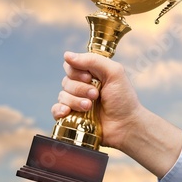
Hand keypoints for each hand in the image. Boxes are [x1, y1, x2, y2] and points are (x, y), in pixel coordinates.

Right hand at [51, 51, 181, 177]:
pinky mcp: (70, 117)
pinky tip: (67, 111)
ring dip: (75, 101)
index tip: (88, 77)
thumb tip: (66, 55)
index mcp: (90, 74)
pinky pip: (55, 110)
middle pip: (66, 81)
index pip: (70, 66)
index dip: (76, 72)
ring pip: (62, 96)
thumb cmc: (123, 99)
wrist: (126, 126)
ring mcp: (75, 102)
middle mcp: (81, 87)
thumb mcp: (114, 73)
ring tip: (89, 107)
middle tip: (96, 95)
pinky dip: (59, 110)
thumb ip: (92, 60)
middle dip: (80, 89)